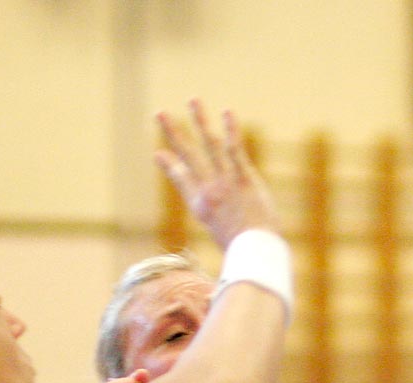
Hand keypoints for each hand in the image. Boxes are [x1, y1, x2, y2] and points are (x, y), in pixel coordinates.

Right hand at [155, 100, 280, 247]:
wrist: (254, 252)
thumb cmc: (242, 248)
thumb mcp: (220, 234)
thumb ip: (216, 221)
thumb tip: (213, 220)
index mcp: (200, 205)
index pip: (181, 178)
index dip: (169, 165)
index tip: (158, 153)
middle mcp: (208, 190)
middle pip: (188, 155)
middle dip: (173, 132)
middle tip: (160, 113)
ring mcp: (224, 182)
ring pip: (208, 144)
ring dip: (199, 120)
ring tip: (193, 99)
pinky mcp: (243, 178)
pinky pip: (234, 149)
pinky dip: (230, 129)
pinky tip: (226, 112)